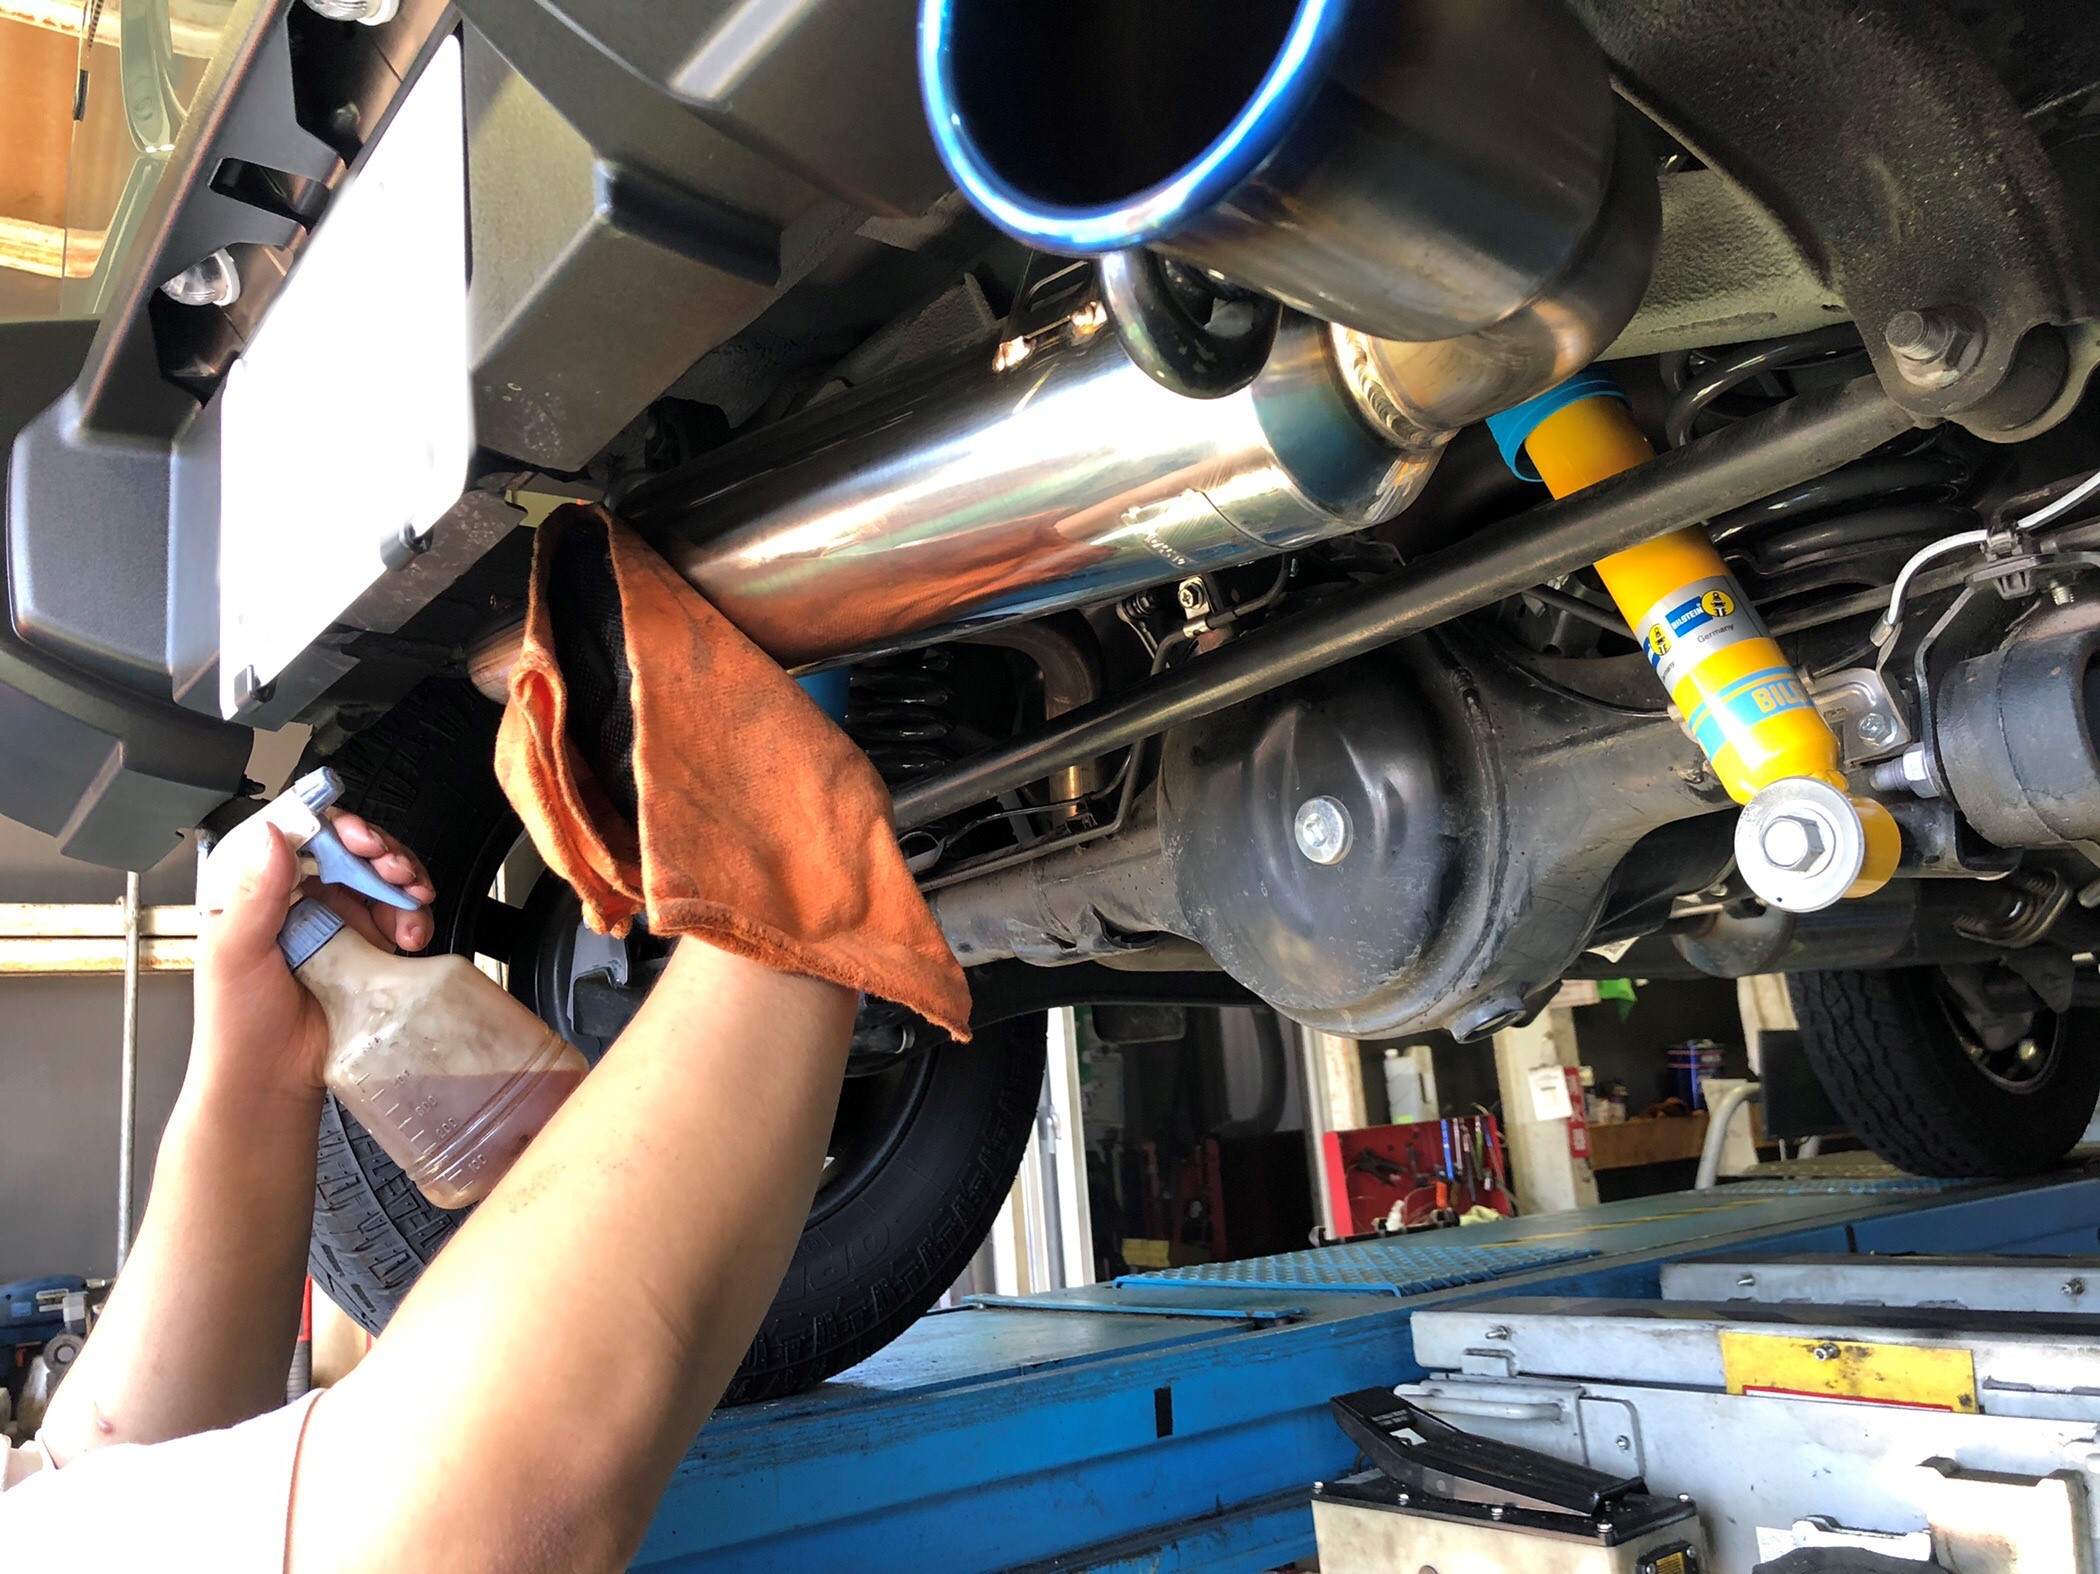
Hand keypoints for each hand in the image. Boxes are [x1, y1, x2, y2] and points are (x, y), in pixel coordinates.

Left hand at [193, 812, 435, 1095]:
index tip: (355, 838)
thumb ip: (254, 894)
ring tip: (411, 897)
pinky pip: (401, 916)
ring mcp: (338, 923)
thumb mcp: (233, 954)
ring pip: (381, 877)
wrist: (272, 1084)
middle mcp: (301, 899)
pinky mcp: (369, 949)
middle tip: (392, 867)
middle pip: (349, 849)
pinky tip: (412, 934)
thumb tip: (274, 834)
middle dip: (380, 849)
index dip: (331, 825)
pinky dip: (416, 915)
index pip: (296, 834)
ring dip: (405, 879)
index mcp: (258, 890)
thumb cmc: (236, 1025)